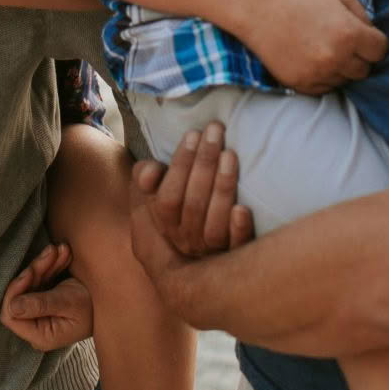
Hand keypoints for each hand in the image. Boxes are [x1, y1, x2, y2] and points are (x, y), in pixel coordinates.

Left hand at [0, 243, 93, 350]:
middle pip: (19, 295)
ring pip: (29, 283)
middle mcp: (36, 326)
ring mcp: (40, 312)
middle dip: (34, 271)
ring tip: (63, 250)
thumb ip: (41, 304)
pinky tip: (64, 254)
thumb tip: (12, 307)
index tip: (31, 271)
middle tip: (52, 252)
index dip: (15, 292)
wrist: (114, 298)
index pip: (11, 316)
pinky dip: (50, 265)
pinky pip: (39, 279)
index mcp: (40, 335)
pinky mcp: (46, 299)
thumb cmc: (94, 305)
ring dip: (44, 264)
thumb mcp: (69, 302)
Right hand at [138, 122, 255, 257]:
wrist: (195, 258)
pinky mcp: (235, 256)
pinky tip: (243, 208)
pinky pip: (235, 247)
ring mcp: (210, 251)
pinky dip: (238, 229)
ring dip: (222, 188)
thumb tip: (150, 171)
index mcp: (165, 223)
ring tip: (230, 154)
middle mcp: (185, 240)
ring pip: (213, 226)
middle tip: (215, 131)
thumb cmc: (177, 207)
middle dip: (204, 163)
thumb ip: (145, 177)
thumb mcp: (151, 193)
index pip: (168, 197)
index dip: (180, 165)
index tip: (193, 134)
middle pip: (193, 205)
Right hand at [240, 0, 386, 93]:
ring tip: (323, 48)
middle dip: (358, 57)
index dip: (374, 43)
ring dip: (340, 68)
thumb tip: (374, 38)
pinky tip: (311, 57)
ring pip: (345, 81)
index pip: (381, 51)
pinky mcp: (302, 84)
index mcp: (350, 34)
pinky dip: (323, 76)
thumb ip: (364, 17)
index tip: (364, 37)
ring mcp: (318, 74)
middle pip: (365, 70)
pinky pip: (325, 88)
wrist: (261, 9)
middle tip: (341, 42)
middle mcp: (336, 58)